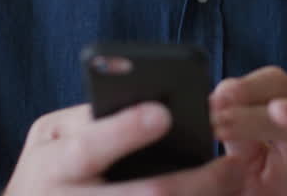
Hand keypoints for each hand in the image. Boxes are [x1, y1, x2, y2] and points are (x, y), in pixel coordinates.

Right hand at [4, 102, 244, 194]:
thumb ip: (91, 121)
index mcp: (50, 166)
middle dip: (194, 183)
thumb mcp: (52, 138)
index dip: (123, 131)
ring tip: (237, 183)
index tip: (163, 114)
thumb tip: (152, 102)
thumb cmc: (49, 168)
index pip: (87, 148)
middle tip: (236, 164)